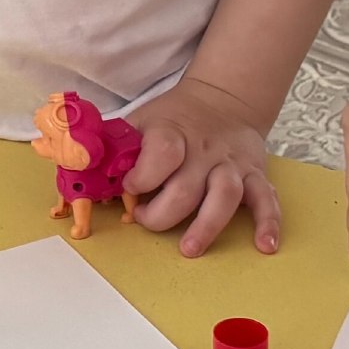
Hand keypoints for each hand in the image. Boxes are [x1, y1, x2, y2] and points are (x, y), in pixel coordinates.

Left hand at [125, 79, 281, 257]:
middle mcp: (204, 151)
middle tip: (147, 222)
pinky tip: (265, 245)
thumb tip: (79, 168)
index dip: (143, 175)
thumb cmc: (172, 119)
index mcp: (172, 133)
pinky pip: (266, 199)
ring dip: (207, 224)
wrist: (223, 100)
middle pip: (187, 186)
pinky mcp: (255, 175)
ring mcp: (231, 164)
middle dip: (163, 212)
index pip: (163, 153)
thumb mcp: (139, 122)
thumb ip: (113, 146)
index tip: (130, 189)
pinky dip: (269, 222)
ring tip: (190, 248)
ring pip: (225, 194)